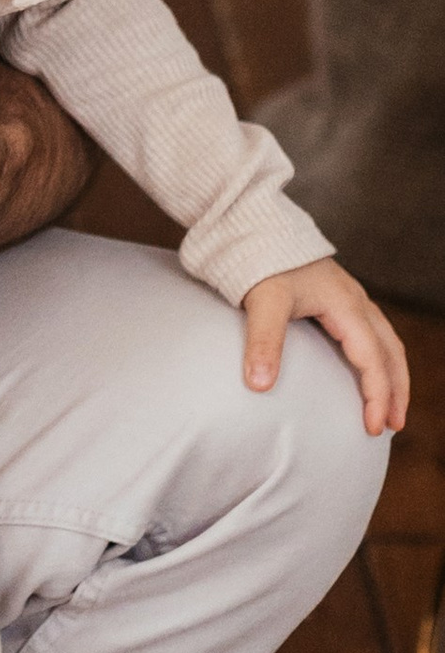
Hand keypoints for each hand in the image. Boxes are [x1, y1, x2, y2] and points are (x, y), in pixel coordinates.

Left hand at [242, 260, 410, 435]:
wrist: (256, 224)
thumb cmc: (262, 261)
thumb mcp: (263, 302)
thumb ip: (263, 343)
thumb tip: (258, 385)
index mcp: (346, 306)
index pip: (373, 360)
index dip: (377, 396)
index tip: (373, 427)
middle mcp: (356, 301)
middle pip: (391, 352)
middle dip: (396, 390)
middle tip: (393, 425)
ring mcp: (350, 297)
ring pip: (387, 341)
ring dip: (393, 374)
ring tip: (390, 405)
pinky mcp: (338, 296)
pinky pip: (373, 331)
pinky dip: (380, 356)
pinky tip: (367, 370)